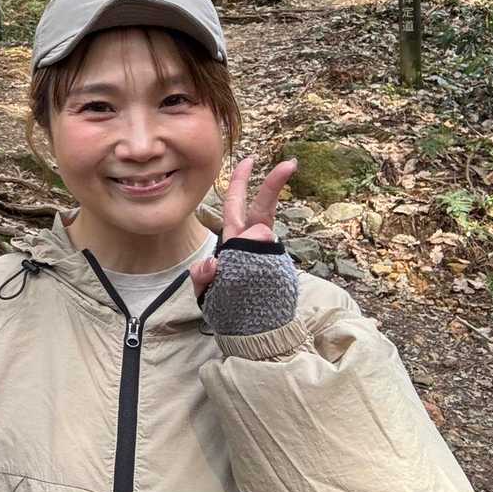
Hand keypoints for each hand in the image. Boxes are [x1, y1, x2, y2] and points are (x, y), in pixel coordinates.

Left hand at [190, 155, 296, 299]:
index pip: (237, 206)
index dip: (242, 182)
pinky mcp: (278, 271)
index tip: (250, 158)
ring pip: (264, 237)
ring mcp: (267, 256)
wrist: (253, 332)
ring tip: (243, 275)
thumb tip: (212, 262)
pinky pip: (268, 263)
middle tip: (289, 163)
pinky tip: (251, 286)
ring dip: (251, 248)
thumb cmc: (229, 308)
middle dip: (272, 185)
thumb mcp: (206, 291)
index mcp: (235, 241)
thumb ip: (202, 277)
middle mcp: (252, 245)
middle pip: (261, 209)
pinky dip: (256, 271)